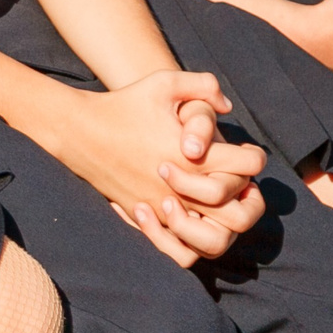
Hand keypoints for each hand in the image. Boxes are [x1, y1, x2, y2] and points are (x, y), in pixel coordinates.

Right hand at [51, 75, 264, 266]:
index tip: (243, 151)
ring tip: (220, 205)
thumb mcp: (163, 81)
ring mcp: (164, 208)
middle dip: (250, 199)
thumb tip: (227, 107)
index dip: (254, 157)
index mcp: (194, 155)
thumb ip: (203, 85)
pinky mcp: (147, 219)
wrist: (78, 131)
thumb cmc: (123, 104)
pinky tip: (192, 217)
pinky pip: (182, 250)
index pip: (249, 166)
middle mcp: (183, 188)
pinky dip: (194, 241)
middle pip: (240, 214)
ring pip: (214, 240)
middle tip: (241, 184)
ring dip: (225, 226)